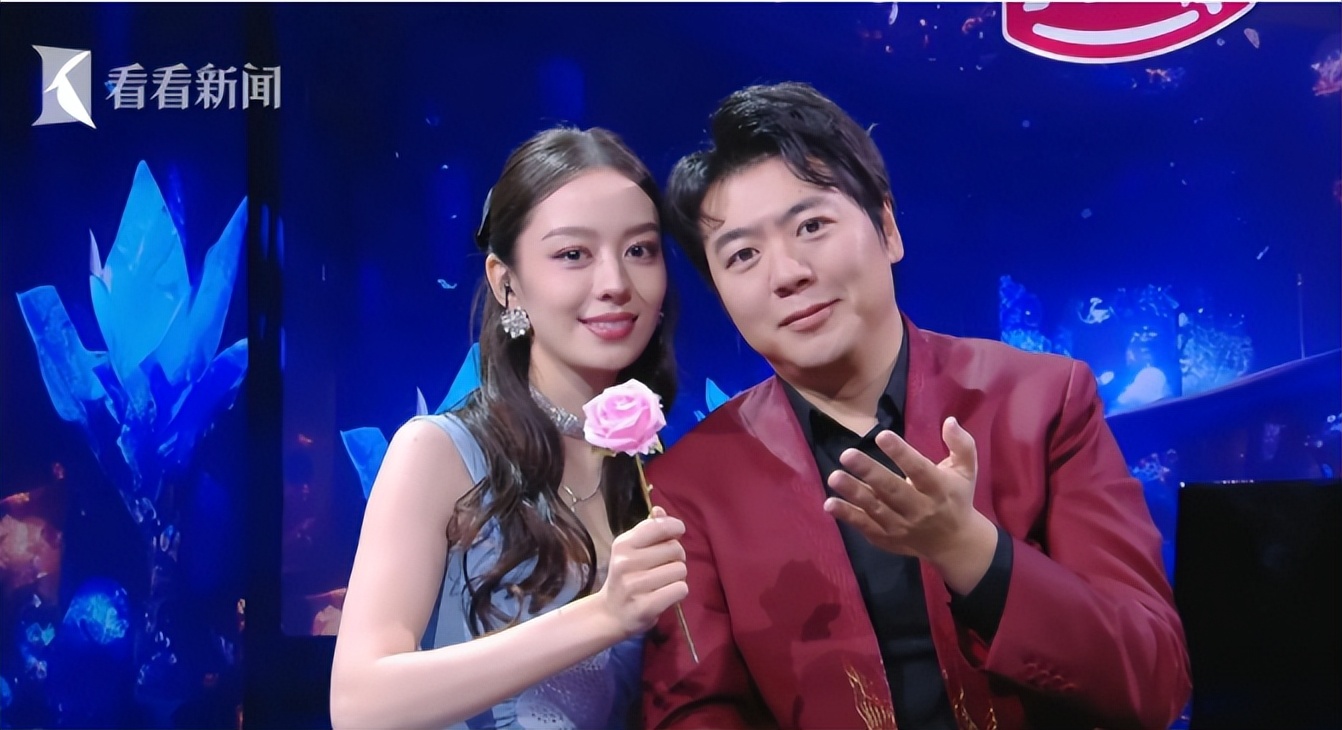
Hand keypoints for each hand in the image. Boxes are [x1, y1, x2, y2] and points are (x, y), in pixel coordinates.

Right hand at [596, 506, 688, 636]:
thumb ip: (648, 529)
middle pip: (676, 549)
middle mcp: (626, 562)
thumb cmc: (626, 577)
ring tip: (663, 582)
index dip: (675, 527)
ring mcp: (635, 585)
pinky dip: (678, 592)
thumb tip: (660, 510)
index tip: (676, 533)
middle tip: (664, 566)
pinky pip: (680, 590)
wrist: (610, 613)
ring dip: (678, 577)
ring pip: (680, 570)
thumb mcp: (631, 550)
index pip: (659, 526)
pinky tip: (665, 594)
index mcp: (623, 544)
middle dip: (677, 557)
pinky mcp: (646, 606)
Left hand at [823, 417, 996, 592]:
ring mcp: (901, 526)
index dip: (901, 453)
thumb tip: (949, 420)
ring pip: (875, 509)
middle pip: (893, 490)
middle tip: (847, 455)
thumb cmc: (957, 498)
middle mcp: (919, 509)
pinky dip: (848, 516)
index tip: (881, 435)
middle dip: (869, 472)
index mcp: (939, 488)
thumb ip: (961, 445)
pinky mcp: (887, 538)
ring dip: (853, 493)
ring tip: (834, 477)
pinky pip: (866, 526)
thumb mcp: (966, 471)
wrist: (955, 544)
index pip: (919, 469)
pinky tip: (830, 504)